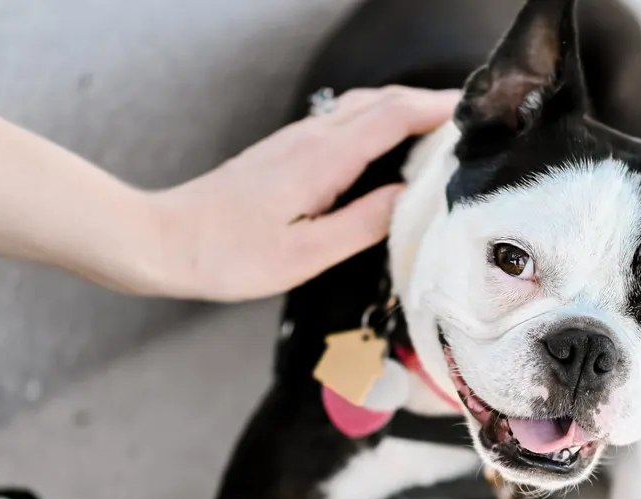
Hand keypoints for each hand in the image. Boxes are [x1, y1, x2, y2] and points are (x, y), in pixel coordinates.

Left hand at [146, 86, 459, 301]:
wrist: (166, 241)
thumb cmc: (231, 255)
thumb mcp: (306, 253)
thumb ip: (362, 223)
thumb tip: (407, 199)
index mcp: (323, 159)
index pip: (392, 117)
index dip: (436, 110)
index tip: (473, 113)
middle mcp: (311, 138)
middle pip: (381, 101)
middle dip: (428, 103)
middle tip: (469, 119)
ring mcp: (297, 140)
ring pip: (362, 107)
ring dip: (404, 109)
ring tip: (440, 129)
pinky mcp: (287, 151)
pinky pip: (345, 122)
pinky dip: (379, 122)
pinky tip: (389, 145)